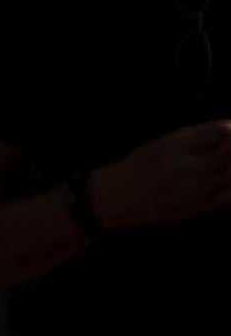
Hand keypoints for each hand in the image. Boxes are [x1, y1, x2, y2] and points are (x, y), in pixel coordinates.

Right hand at [92, 122, 230, 230]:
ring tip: (224, 170)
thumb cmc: (140, 168)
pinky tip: (226, 186)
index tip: (228, 137)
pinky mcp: (199, 205)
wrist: (116, 197)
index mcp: (179, 143)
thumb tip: (230, 130)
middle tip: (226, 156)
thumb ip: (198, 137)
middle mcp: (189, 163)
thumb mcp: (165, 142)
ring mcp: (195, 186)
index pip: (224, 131)